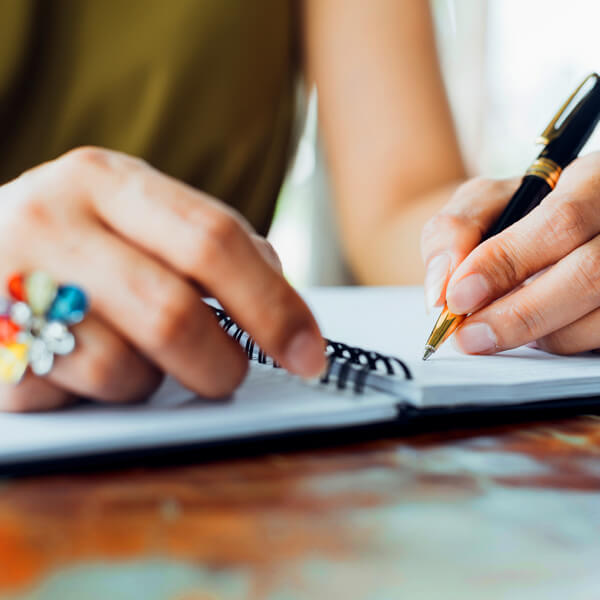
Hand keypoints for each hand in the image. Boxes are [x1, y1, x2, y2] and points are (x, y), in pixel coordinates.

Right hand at [0, 147, 324, 410]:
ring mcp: (9, 287)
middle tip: (229, 375)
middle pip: (173, 313)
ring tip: (136, 356)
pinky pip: (74, 399)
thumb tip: (283, 307)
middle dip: (221, 363)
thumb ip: (207, 247)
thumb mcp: (134, 213)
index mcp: (105, 180)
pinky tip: (85, 366)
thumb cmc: (75, 239)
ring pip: (124, 370)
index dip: (274, 304)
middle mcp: (52, 222)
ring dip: (153, 381)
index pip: (214, 240)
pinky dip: (101, 395)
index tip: (309, 352)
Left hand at [421, 152, 599, 355]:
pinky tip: (535, 329)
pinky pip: (597, 337)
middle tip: (468, 336)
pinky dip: (558, 341)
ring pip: (597, 317)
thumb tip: (441, 290)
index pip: (560, 221)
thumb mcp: (483, 205)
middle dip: (518, 313)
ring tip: (495, 328)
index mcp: (593, 180)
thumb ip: (455, 233)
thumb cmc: (522, 214)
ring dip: (538, 333)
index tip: (458, 296)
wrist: (559, 229)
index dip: (505, 262)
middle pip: (589, 273)